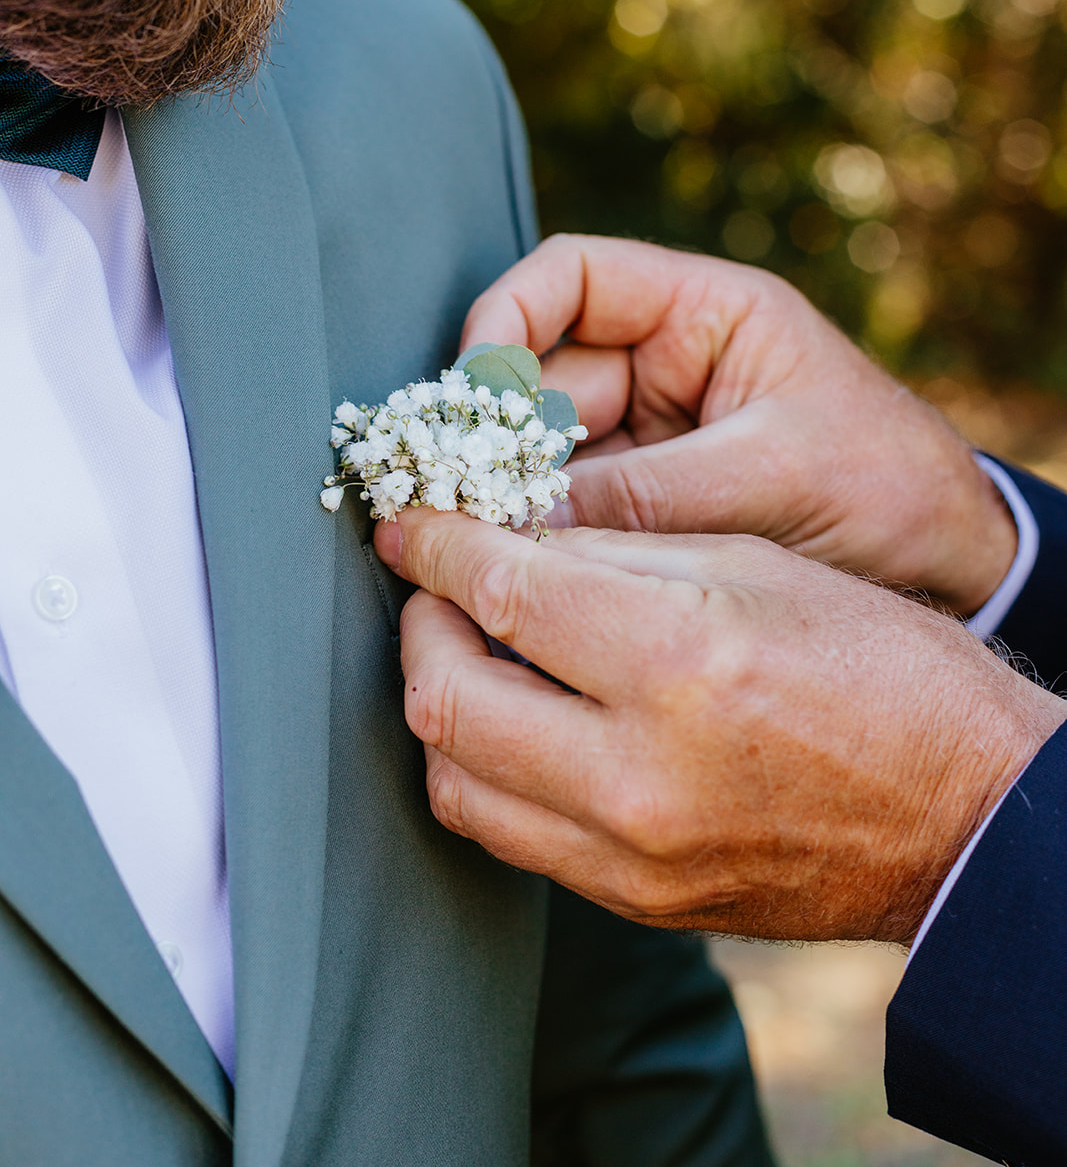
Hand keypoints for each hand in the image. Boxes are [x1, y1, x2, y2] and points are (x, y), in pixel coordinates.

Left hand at [376, 509, 1066, 939]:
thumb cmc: (881, 669)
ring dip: (439, 703)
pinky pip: (512, 836)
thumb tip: (510, 538)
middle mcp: (639, 773)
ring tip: (469, 650)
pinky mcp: (637, 904)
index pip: (502, 592)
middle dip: (418, 624)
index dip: (435, 546)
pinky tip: (516, 719)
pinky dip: (488, 769)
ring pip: (456, 783)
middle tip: (435, 583)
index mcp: (680, 661)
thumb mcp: (757, 566)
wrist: (963, 817)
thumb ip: (617, 553)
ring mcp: (632, 856)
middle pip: (445, 698)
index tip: (408, 521)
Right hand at [463, 234, 1016, 615]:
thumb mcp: (775, 478)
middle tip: (458, 492)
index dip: (505, 318)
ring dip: (512, 490)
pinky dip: (543, 534)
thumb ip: (650, 496)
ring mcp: (651, 436)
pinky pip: (572, 505)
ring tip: (481, 538)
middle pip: (542, 373)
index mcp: (705, 314)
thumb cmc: (888, 488)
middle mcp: (664, 366)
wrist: (953, 564)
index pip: (572, 279)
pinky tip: (518, 566)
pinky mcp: (647, 502)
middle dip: (497, 429)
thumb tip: (520, 524)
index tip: (470, 388)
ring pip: (545, 447)